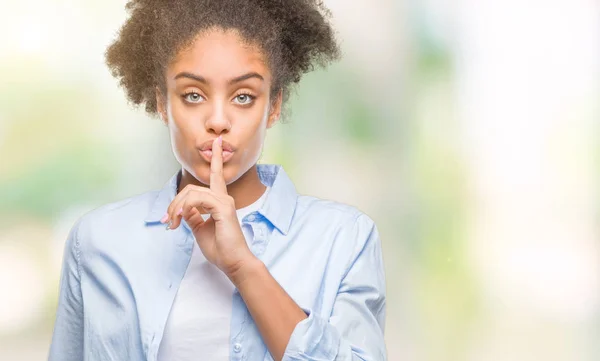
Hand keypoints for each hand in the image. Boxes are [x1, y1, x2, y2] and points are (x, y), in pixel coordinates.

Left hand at [161, 136, 255, 276]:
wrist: (233, 262)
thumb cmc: (220, 248)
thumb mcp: (200, 229)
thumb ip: (193, 216)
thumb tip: (182, 209)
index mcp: (220, 201)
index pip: (216, 175)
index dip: (216, 158)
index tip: (218, 141)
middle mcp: (224, 197)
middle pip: (191, 188)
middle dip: (174, 202)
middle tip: (168, 221)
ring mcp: (225, 201)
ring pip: (191, 192)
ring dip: (176, 207)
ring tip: (173, 224)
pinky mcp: (223, 207)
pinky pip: (197, 200)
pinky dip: (185, 208)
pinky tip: (181, 219)